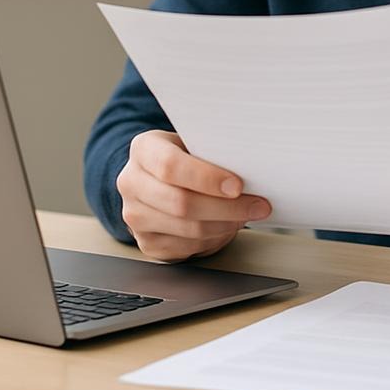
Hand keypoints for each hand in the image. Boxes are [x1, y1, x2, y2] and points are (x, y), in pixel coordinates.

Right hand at [115, 130, 271, 261]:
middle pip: (181, 202)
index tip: (237, 185)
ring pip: (187, 228)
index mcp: (144, 149)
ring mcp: (135, 216)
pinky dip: (213, 238)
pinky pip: (186, 247)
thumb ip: (211, 149)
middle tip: (258, 204)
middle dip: (226, 207)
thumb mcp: (193, 141)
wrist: (157, 178)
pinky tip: (228, 225)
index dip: (206, 178)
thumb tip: (250, 163)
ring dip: (225, 224)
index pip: (170, 166)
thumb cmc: (184, 156)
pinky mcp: (146, 242)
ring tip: (247, 214)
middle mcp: (132, 182)